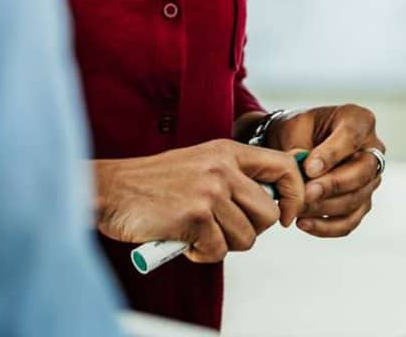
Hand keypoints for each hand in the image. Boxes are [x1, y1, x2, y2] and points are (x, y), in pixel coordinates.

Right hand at [92, 140, 305, 262]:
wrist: (112, 190)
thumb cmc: (155, 184)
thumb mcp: (200, 164)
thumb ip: (234, 175)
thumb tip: (276, 200)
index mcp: (227, 151)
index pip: (283, 167)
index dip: (294, 195)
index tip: (284, 216)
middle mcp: (222, 167)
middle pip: (268, 214)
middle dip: (249, 231)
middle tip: (221, 229)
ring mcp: (209, 191)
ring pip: (246, 238)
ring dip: (223, 245)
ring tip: (197, 233)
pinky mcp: (195, 216)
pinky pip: (218, 251)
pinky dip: (201, 254)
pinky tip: (183, 240)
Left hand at [270, 103, 383, 236]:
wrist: (296, 145)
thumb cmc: (297, 131)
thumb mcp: (293, 128)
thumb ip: (300, 148)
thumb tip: (305, 174)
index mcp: (359, 120)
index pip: (352, 137)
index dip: (332, 154)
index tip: (308, 168)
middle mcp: (372, 149)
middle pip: (362, 172)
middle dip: (332, 185)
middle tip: (305, 193)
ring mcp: (371, 179)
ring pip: (356, 199)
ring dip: (325, 208)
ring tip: (298, 208)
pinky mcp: (362, 202)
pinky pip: (350, 221)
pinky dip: (327, 226)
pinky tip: (304, 223)